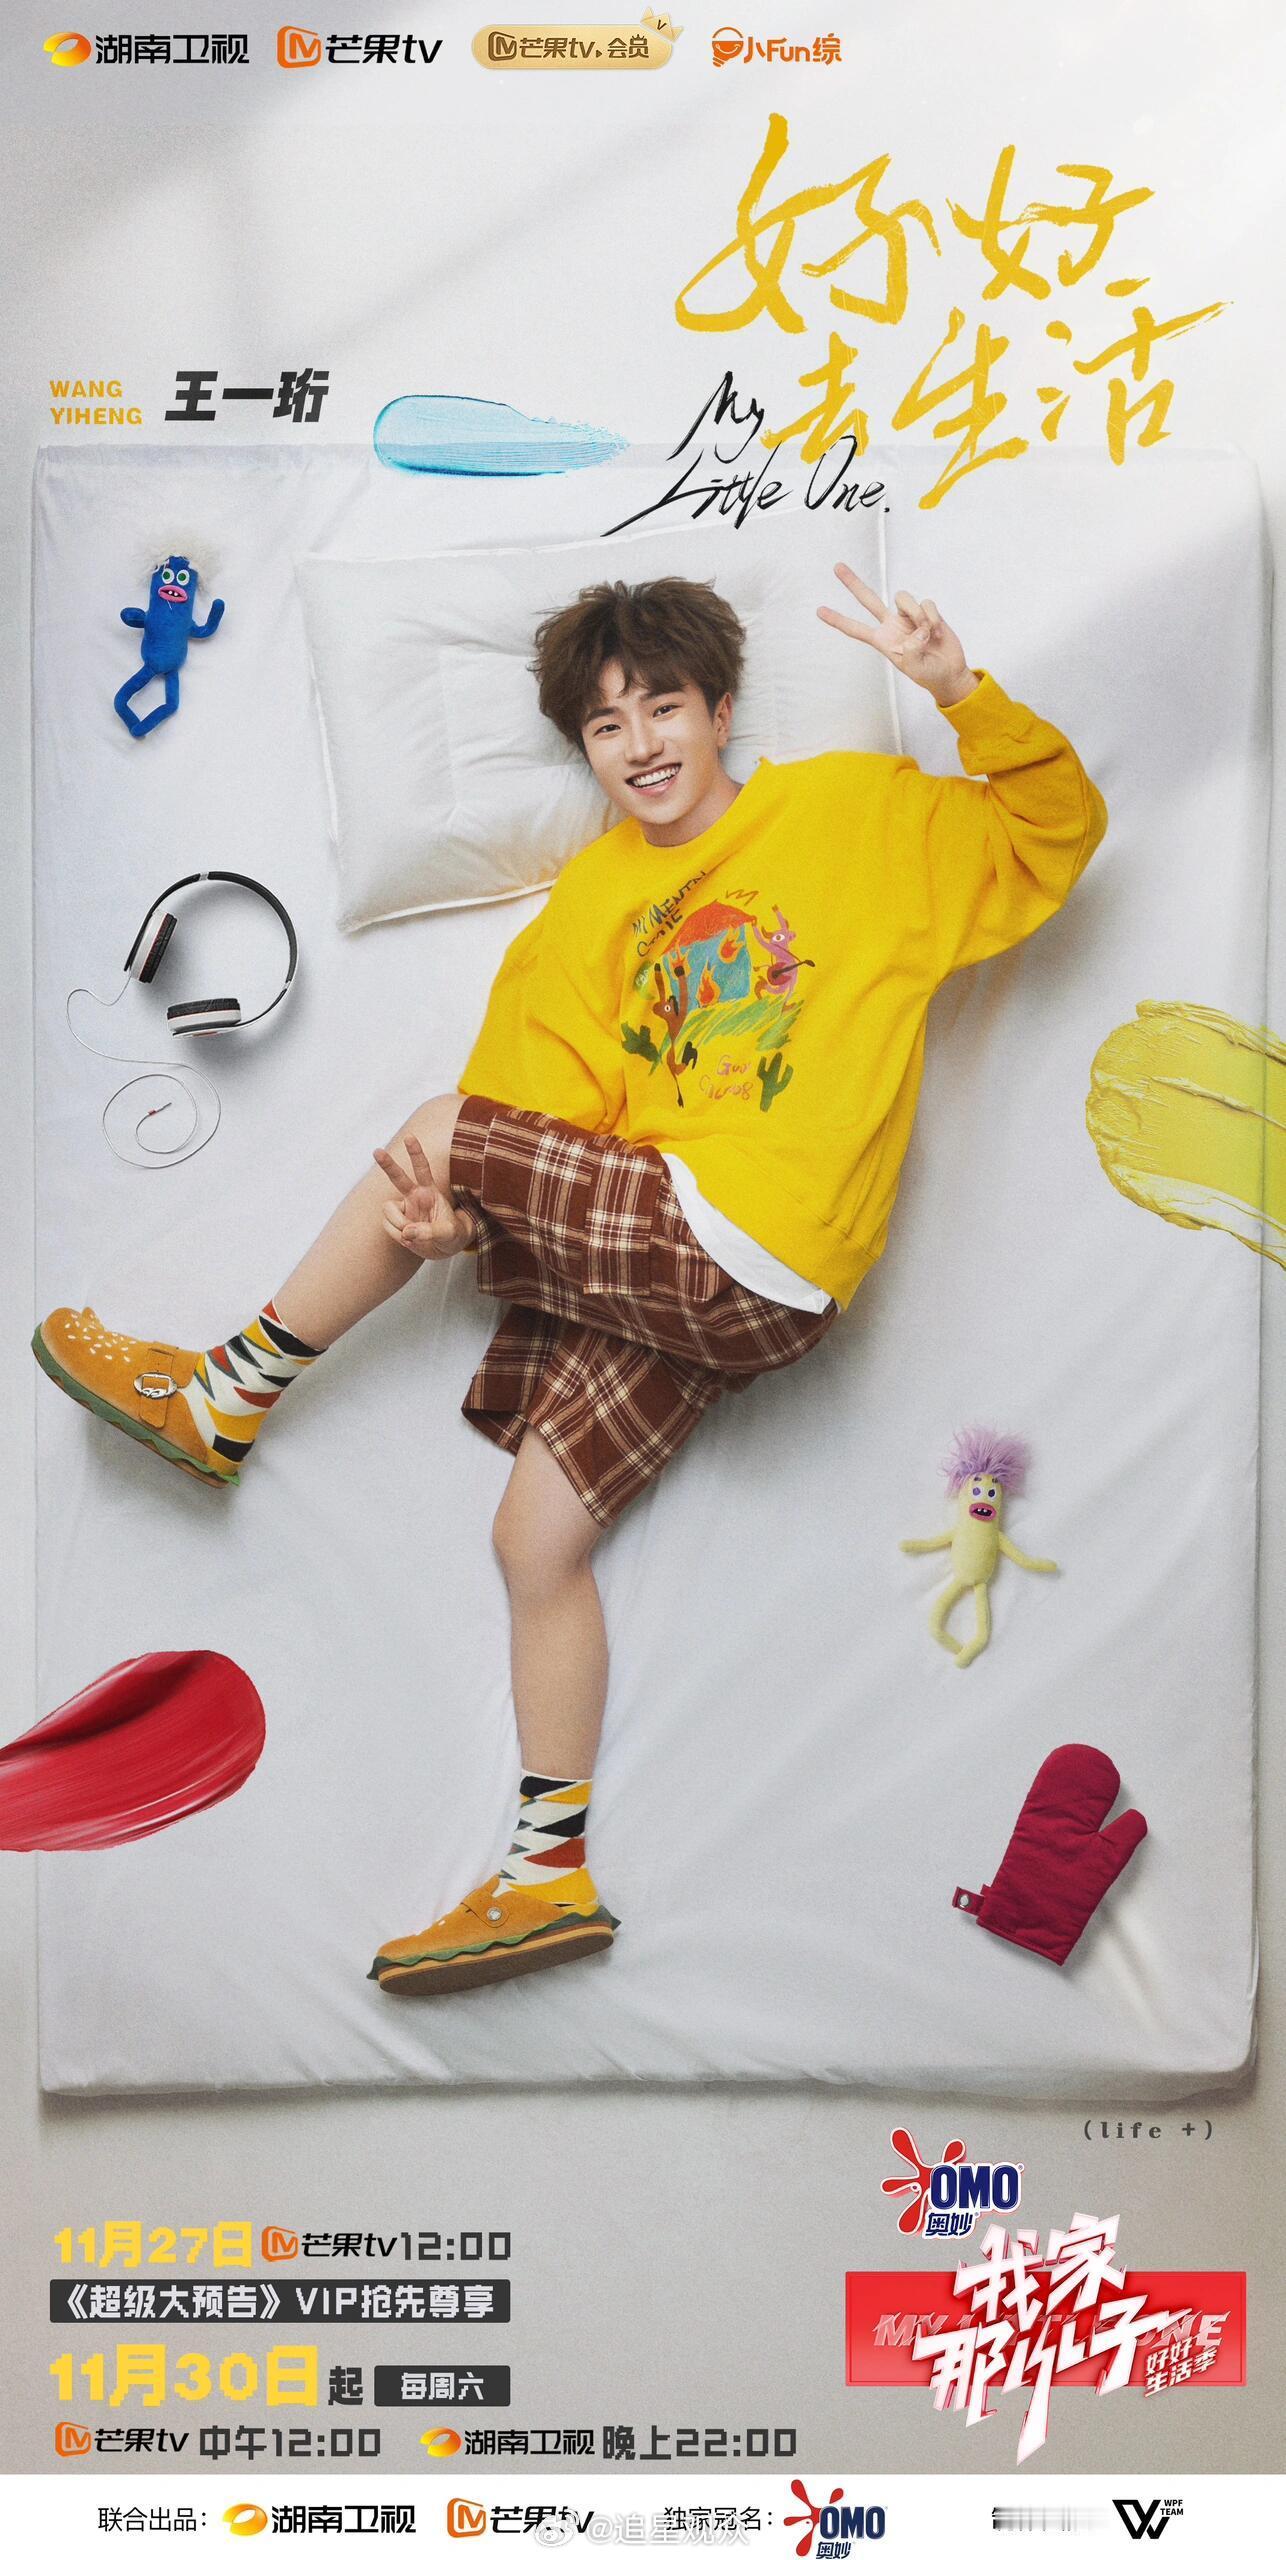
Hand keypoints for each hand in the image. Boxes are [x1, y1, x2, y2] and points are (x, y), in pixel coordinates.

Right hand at [374, 1135, 477, 1261]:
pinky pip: (388, 1226)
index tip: (409, 1137)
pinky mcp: (396, 1223)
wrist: (444, 1249)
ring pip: (388, 1210)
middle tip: (377, 1151)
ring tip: (412, 1235)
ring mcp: (404, 1209)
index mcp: (430, 1192)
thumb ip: (431, 1232)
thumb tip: (407, 1232)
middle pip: (397, 1177)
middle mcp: (414, 1197)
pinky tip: (408, 1239)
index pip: (422, 1168)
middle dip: (387, 1164)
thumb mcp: (449, 1234)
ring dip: (397, 1224)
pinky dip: (397, 1235)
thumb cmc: (452, 1235)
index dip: (415, 1153)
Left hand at [817, 566, 978, 707]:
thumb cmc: (928, 673)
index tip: (819, 611)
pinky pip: (926, 603)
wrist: (949, 671)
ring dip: (917, 614)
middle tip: (836, 566)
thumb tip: (918, 629)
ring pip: (902, 597)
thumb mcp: (914, 668)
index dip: (838, 620)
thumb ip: (912, 649)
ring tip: (928, 634)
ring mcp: (908, 616)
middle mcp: (892, 624)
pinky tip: (937, 632)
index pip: (856, 629)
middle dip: (852, 583)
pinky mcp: (926, 611)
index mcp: (882, 641)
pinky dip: (933, 618)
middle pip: (868, 599)